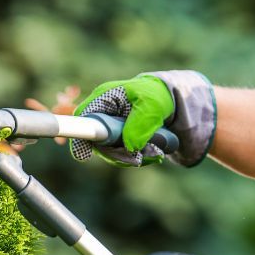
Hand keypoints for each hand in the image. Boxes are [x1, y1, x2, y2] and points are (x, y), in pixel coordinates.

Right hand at [71, 70, 215, 167]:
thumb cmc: (159, 96)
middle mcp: (102, 115)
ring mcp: (108, 129)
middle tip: (137, 158)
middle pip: (95, 141)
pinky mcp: (117, 140)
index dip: (80, 136)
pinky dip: (135, 158)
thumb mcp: (152, 106)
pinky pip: (120, 155)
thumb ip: (140, 124)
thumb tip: (129, 147)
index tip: (85, 154)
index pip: (83, 117)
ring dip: (129, 158)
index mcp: (104, 98)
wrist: (173, 102)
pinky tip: (152, 154)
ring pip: (108, 152)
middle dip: (115, 153)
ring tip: (153, 154)